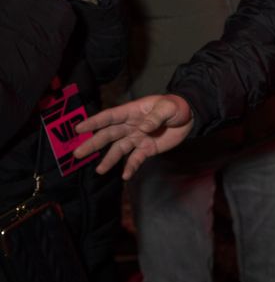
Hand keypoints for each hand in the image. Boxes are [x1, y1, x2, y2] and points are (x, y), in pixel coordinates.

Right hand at [73, 95, 193, 179]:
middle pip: (109, 135)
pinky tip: (125, 175)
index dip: (94, 122)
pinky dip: (130, 167)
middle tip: (78, 153)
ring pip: (119, 149)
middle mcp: (130, 126)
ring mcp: (137, 138)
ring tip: (99, 170)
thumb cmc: (175, 107)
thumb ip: (155, 117)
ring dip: (109, 159)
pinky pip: (135, 159)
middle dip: (94, 144)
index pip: (110, 117)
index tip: (78, 129)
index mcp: (132, 112)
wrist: (189, 118)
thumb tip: (142, 129)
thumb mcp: (167, 107)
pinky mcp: (146, 149)